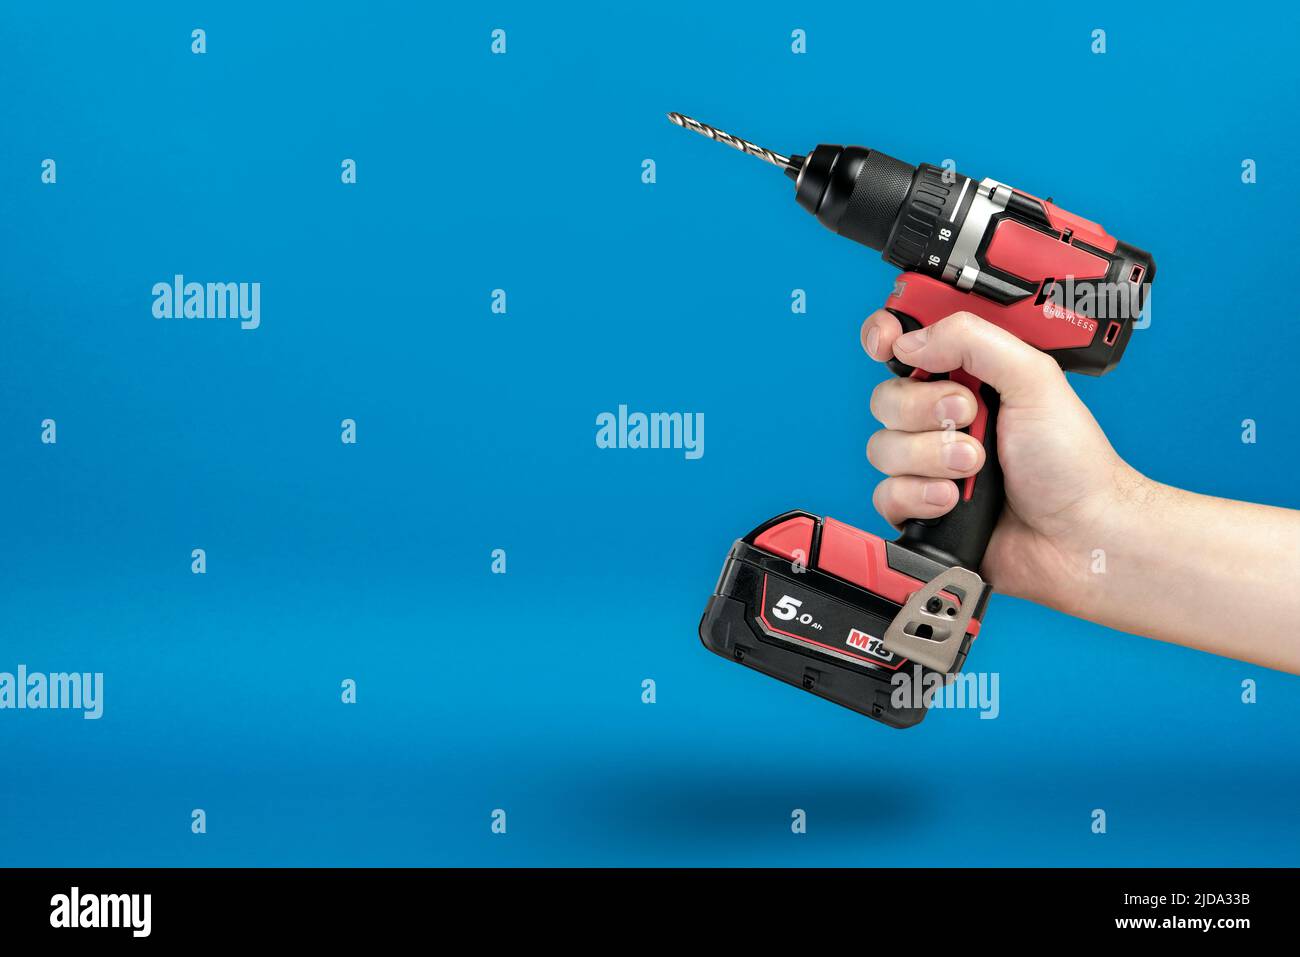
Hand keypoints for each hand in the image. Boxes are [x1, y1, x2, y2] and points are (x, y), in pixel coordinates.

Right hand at [860, 309, 1145, 602]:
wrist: (1078, 536)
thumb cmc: (1072, 462)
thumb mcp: (1035, 380)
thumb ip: (974, 342)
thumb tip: (910, 341)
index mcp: (968, 377)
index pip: (905, 344)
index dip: (884, 338)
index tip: (886, 344)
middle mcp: (942, 417)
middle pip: (887, 398)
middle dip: (924, 409)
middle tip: (970, 417)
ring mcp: (929, 464)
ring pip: (883, 448)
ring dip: (930, 457)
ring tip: (975, 467)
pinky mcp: (920, 507)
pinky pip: (886, 494)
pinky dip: (919, 496)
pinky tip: (953, 501)